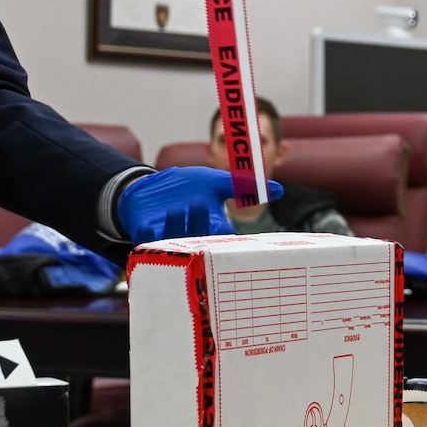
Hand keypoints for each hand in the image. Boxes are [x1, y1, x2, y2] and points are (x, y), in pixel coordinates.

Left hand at [116, 167, 281, 244]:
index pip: (224, 242)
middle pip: (199, 243)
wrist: (151, 185)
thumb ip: (244, 186)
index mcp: (213, 229)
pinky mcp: (146, 238)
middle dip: (199, 225)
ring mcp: (169, 241)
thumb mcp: (216, 182)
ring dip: (176, 227)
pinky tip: (149, 224)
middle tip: (199, 203)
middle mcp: (193, 239)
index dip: (226, 240)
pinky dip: (149, 236)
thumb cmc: (188, 185)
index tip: (225, 230)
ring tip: (176, 207)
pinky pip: (147, 244)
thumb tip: (279, 191)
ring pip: (175, 244)